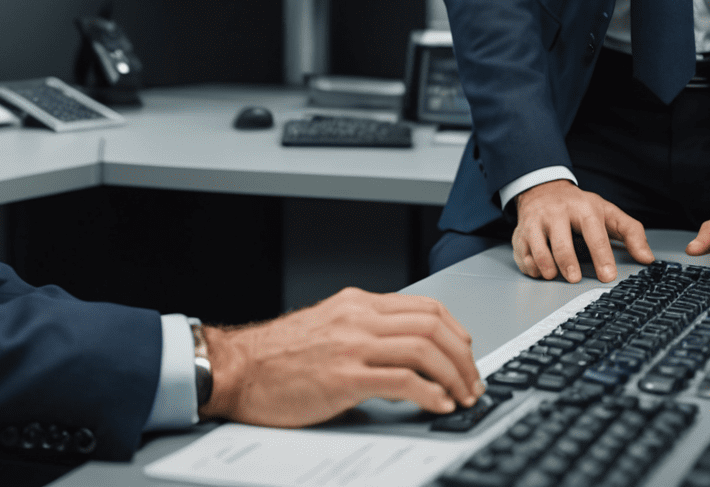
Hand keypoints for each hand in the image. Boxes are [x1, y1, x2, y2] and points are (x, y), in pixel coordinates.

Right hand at [201, 288, 482, 424]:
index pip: (424, 306)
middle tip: (473, 381)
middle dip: (463, 356)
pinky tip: (438, 405)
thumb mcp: (326, 329)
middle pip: (431, 324)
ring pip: (423, 348)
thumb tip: (400, 354)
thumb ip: (361, 332)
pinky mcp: (344, 377)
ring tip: (462, 397)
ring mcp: (351, 345)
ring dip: (453, 376)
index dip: (456, 331)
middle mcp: (357, 317)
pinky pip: (402, 380)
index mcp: (355, 304)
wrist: (237, 368)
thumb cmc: (276, 356)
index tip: (467, 353)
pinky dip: (429, 394)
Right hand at [512, 180, 653, 282]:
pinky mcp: (520, 230)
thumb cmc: (578, 206)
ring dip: (545, 265)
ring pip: (536, 246)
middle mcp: (556, 212)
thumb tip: (647, 258)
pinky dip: (529, 265)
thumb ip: (631, 233)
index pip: (593, 233)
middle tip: (575, 278)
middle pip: (560, 241)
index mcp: (582, 208)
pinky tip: (539, 271)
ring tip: (555, 275)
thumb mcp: (608, 213)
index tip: (608, 276)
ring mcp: (535, 220)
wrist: (543, 188)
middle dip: (567, 262)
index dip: (601, 256)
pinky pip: (521, 251)